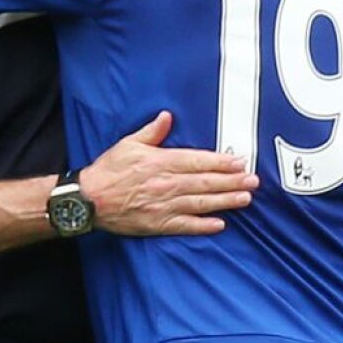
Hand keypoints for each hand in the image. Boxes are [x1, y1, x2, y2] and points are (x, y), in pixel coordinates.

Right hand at [82, 111, 256, 236]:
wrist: (88, 200)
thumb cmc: (108, 170)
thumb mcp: (128, 144)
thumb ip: (151, 132)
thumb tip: (167, 117)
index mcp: (160, 162)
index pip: (197, 161)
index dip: (221, 162)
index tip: (239, 162)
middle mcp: (165, 184)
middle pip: (205, 182)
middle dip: (232, 182)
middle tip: (253, 181)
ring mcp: (163, 206)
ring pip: (200, 203)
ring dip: (224, 201)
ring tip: (245, 199)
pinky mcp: (157, 224)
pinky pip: (184, 226)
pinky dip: (203, 226)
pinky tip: (220, 225)